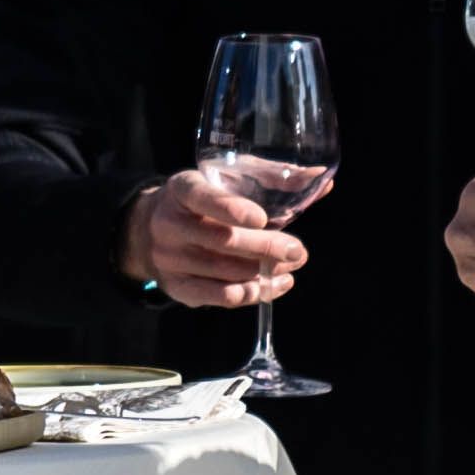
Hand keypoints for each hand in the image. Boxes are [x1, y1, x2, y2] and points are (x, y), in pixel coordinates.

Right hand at [123, 167, 306, 307]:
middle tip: (298, 251)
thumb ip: (272, 178)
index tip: (262, 218)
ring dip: (265, 272)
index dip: (230, 209)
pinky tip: (274, 285)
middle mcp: (169, 224)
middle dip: (266, 247)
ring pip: (225, 271)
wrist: (150, 230)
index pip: (202, 198)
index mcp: (182, 189)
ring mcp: (170, 259)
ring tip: (292, 265)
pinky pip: (220, 296)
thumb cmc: (204, 200)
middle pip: (222, 240)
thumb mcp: (226, 179)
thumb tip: (324, 180)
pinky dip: (252, 293)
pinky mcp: (177, 287)